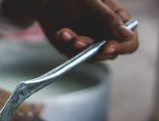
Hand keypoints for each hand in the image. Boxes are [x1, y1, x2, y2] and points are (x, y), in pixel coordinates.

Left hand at [1, 0, 138, 60]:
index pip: (130, 42)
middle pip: (110, 54)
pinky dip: (66, 45)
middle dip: (94, 50)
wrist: (49, 1)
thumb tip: (127, 34)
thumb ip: (107, 18)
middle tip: (78, 41)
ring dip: (77, 48)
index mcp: (118, 21)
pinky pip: (73, 55)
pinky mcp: (74, 50)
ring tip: (66, 34)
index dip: (122, 47)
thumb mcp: (91, 2)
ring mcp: (91, 44)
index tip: (107, 47)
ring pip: (90, 57)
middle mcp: (107, 35)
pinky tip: (61, 32)